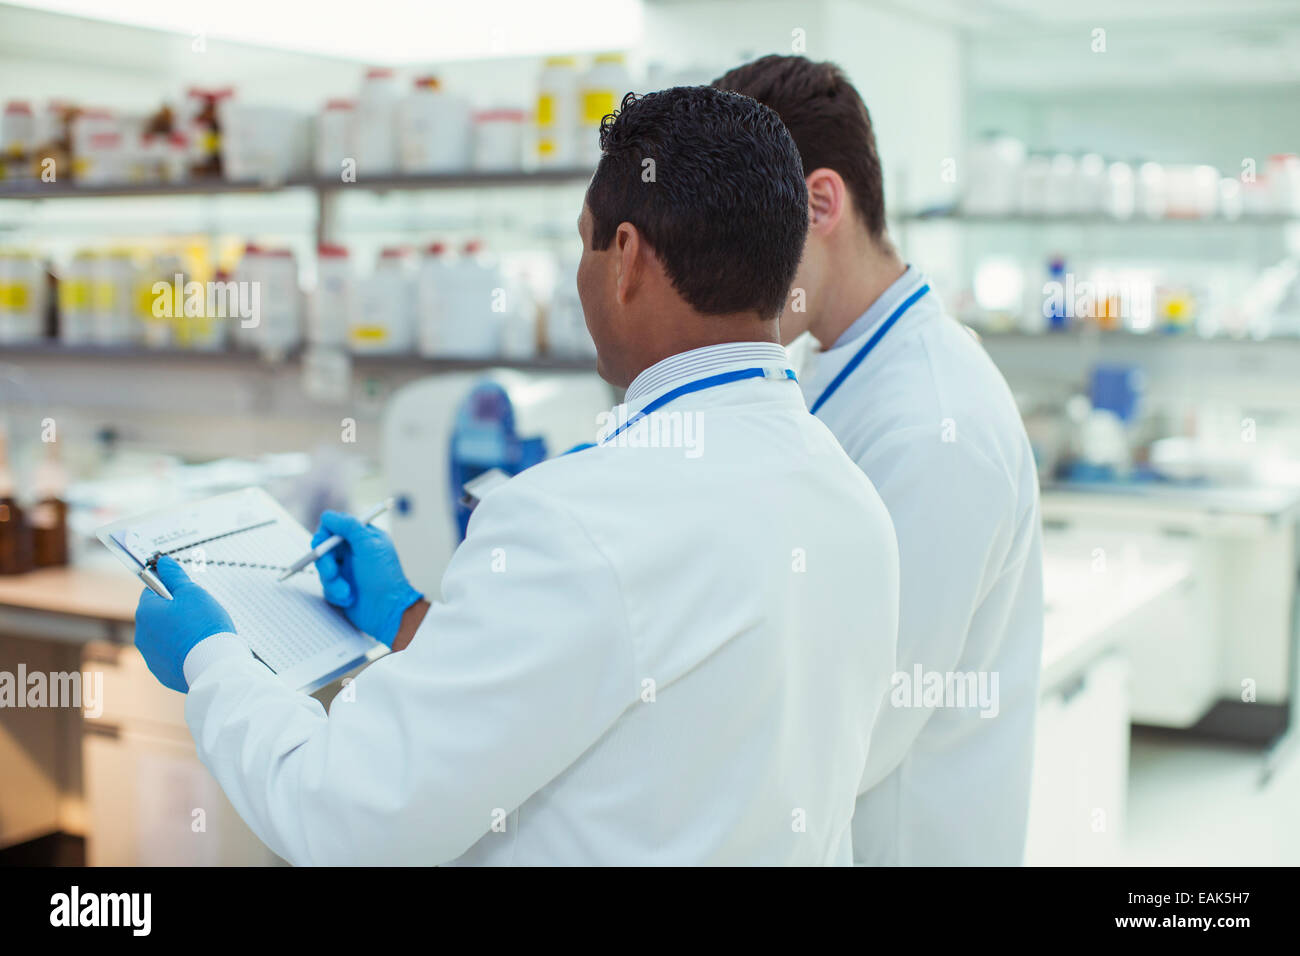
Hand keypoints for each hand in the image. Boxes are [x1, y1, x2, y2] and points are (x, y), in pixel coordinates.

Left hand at [135, 556, 235, 692]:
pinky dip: (181, 651)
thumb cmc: (204, 626)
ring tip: (200, 634)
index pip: (152, 591)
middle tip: (198, 614)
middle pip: (157, 615)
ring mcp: (150, 655)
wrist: (213, 665)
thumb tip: (163, 563)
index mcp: (146, 612)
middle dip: (174, 612)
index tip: (187, 594)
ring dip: (177, 632)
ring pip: (163, 636)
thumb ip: (175, 576)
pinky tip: (197, 650)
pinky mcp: (161, 671)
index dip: (171, 590)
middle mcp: (142, 634)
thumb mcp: (193, 593)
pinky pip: (170, 655)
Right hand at [313, 511, 421, 646]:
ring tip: (347, 591)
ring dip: (333, 582)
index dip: (326, 534)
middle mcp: (353, 552)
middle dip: (325, 562)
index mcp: (362, 537)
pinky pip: (326, 586)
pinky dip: (336, 593)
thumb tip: (329, 516)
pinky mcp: (340, 587)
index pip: (334, 526)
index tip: (324, 544)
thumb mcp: (369, 546)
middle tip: (332, 572)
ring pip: (323, 569)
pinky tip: (350, 599)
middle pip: (323, 548)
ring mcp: (346, 570)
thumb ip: (349, 526)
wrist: (388, 612)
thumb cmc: (384, 578)